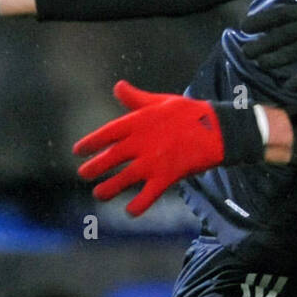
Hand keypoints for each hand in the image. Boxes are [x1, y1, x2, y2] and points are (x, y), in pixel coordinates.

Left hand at [73, 81, 263, 216]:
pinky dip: (137, 206)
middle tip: (84, 174)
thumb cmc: (188, 113)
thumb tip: (118, 86)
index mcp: (138, 122)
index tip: (78, 151)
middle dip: (94, 168)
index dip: (90, 143)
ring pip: (123, 180)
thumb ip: (136, 98)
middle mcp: (141, 143)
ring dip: (108, 189)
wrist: (217, 130)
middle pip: (110, 159)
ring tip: (99, 194)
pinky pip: (147, 196)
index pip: (106, 134)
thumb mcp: (160, 101)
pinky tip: (130, 211)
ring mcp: (152, 162)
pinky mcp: (166, 177)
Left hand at [240, 0, 296, 90]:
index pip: (278, 15)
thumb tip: (282, 17)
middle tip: (245, 52)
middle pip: (282, 35)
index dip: (260, 20)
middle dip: (262, 43)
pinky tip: (290, 86)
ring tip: (261, 64)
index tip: (244, 26)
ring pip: (294, 51)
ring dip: (275, 58)